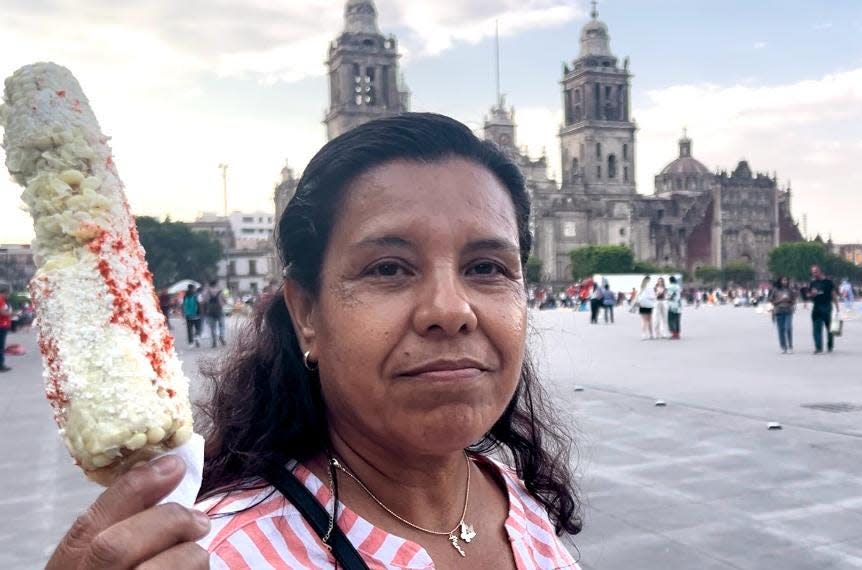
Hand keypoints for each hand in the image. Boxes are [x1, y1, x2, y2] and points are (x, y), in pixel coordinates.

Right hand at [47, 455, 209, 569]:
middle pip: (116, 547)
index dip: (134, 489)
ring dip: (191, 557)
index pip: (89, 527)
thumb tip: (164, 482)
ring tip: (198, 557)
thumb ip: (120, 533)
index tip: (173, 465)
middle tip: (199, 520)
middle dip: (166, 522)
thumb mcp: (97, 566)